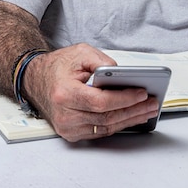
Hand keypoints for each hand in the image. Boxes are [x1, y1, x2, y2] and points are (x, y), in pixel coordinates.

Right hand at [22, 43, 159, 141]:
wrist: (35, 80)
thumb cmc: (58, 66)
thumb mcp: (81, 53)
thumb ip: (102, 62)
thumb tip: (123, 75)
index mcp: (65, 93)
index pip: (100, 101)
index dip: (124, 99)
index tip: (142, 93)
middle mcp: (64, 114)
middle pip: (106, 117)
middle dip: (133, 110)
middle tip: (152, 103)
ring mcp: (67, 127)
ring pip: (106, 127)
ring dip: (130, 119)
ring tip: (148, 110)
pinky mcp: (71, 134)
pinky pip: (100, 132)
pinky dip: (118, 125)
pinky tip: (132, 117)